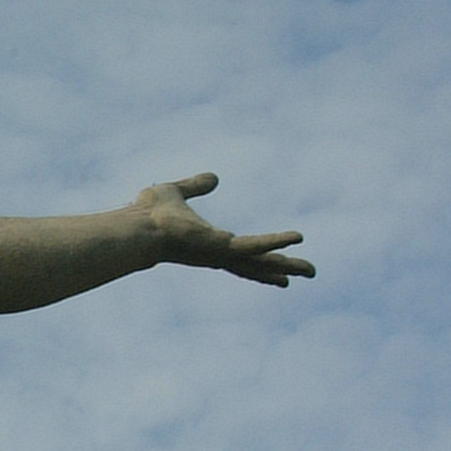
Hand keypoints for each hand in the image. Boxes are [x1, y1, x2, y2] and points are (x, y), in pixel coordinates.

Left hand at [133, 172, 313, 287]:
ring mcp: (221, 254)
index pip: (243, 252)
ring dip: (287, 264)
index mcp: (210, 243)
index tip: (280, 266)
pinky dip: (276, 241)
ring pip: (262, 261)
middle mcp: (218, 253)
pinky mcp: (222, 249)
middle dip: (282, 268)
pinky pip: (255, 245)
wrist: (137, 226)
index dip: (263, 256)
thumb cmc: (148, 214)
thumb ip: (195, 185)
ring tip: (312, 271)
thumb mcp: (176, 192)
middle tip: (308, 272)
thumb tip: (213, 178)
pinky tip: (298, 237)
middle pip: (258, 264)